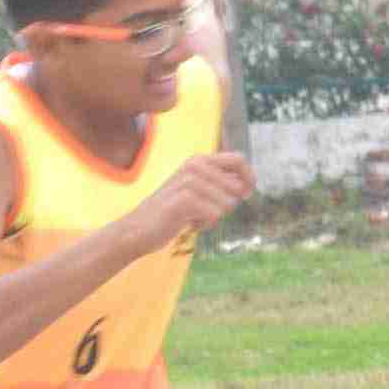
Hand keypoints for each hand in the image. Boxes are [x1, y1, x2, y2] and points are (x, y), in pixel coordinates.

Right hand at [128, 151, 251, 254]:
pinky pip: (215, 215)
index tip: (245, 195)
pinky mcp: (183, 199)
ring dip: (214, 217)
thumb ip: (222, 184)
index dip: (249, 179)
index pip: (239, 160)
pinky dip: (206, 224)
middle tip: (204, 210)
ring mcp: (187, 180)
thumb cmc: (175, 212)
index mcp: (199, 160)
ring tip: (192, 216)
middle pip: (237, 188)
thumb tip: (248, 184)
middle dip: (228, 205)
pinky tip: (189, 223)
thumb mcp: (200, 193)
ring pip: (228, 204)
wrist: (139, 228)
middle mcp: (193, 165)